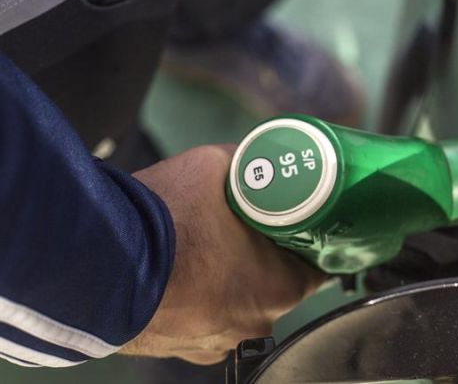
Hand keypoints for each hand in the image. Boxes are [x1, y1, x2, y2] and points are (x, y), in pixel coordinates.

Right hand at [120, 145, 323, 364]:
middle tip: (245, 228)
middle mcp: (255, 326)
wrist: (95, 260)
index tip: (300, 224)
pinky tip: (181, 272)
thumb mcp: (220, 165)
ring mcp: (214, 344)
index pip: (316, 267)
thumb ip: (251, 163)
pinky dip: (196, 298)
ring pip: (236, 305)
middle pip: (275, 286)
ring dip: (228, 280)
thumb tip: (262, 155)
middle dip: (264, 258)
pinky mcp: (176, 349)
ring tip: (205, 249)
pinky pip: (201, 320)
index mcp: (280, 288)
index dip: (309, 241)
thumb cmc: (167, 216)